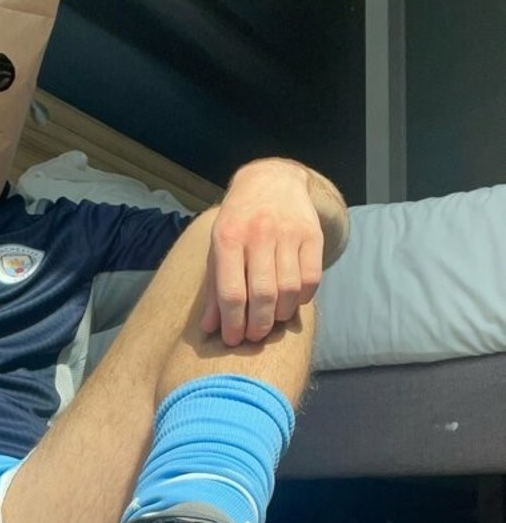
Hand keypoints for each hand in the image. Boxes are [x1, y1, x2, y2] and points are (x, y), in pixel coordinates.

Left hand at [202, 159, 322, 346]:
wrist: (271, 181)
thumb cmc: (238, 222)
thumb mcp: (218, 249)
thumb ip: (214, 288)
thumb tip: (210, 328)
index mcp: (228, 238)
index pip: (232, 292)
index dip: (233, 323)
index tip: (233, 340)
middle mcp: (259, 234)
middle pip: (263, 294)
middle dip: (258, 325)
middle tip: (254, 337)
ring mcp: (288, 233)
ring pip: (290, 289)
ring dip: (281, 314)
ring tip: (272, 320)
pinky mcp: (312, 234)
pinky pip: (311, 278)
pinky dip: (303, 298)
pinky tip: (292, 302)